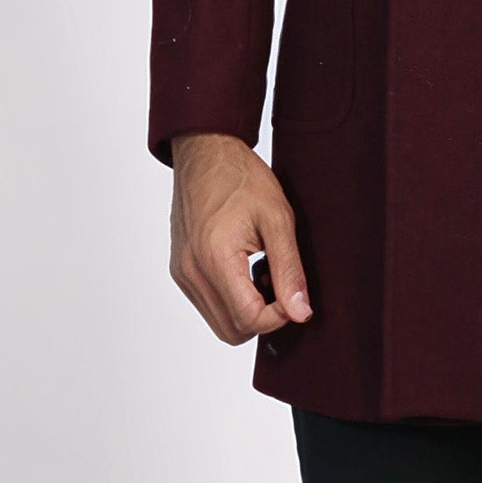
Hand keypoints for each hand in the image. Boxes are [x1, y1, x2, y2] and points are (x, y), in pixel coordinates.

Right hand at [169, 132, 312, 344]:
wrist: (205, 151)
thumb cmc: (241, 177)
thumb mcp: (278, 218)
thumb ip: (289, 270)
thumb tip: (300, 312)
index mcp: (215, 258)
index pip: (248, 319)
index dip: (279, 316)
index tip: (294, 293)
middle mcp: (191, 272)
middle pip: (231, 331)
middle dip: (263, 317)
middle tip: (280, 282)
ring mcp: (182, 273)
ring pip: (219, 321)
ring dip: (246, 309)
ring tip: (264, 271)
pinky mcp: (180, 270)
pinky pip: (207, 303)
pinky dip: (231, 298)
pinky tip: (247, 268)